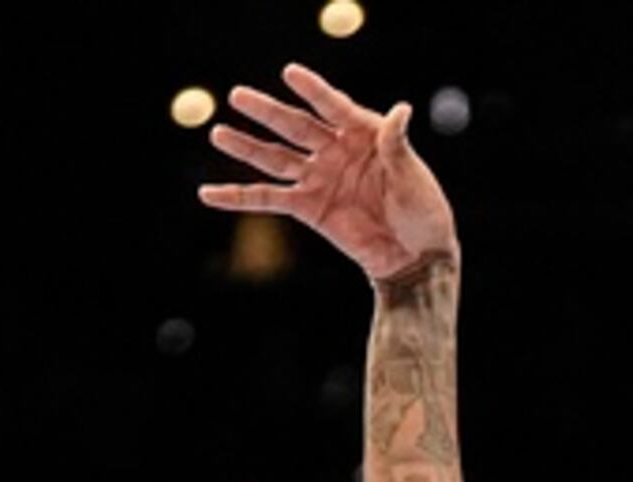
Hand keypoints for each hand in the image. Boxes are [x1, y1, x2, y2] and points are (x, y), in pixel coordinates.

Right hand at [197, 64, 458, 281]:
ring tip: (217, 133)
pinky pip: (267, 200)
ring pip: (275, 159)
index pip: (333, 106)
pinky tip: (210, 193)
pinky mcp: (308, 208)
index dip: (313, 90)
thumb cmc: (423, 212)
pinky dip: (238, 197)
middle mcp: (336, 150)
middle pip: (295, 127)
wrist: (416, 257)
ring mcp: (319, 178)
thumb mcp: (413, 177)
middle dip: (267, 112)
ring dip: (246, 147)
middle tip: (238, 95)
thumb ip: (396, 146)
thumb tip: (402, 111)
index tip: (290, 74)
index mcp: (364, 133)